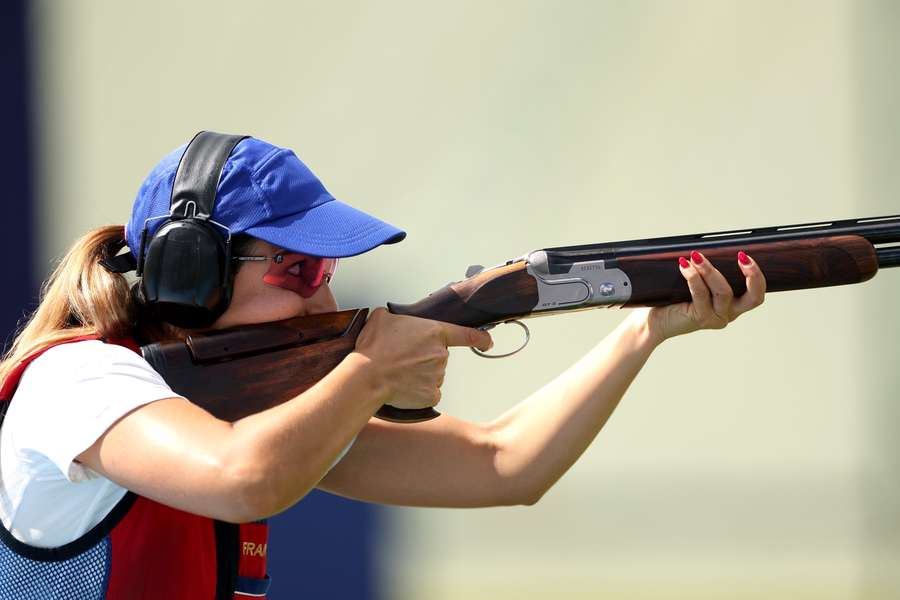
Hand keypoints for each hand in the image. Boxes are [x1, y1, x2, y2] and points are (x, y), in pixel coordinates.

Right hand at [353, 308, 492, 409]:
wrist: (367, 375)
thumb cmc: (374, 348)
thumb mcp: (383, 318)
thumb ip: (397, 318)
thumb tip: (394, 322)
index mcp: (434, 332)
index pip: (467, 335)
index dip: (480, 338)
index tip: (487, 342)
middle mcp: (440, 354)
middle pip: (438, 356)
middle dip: (424, 357)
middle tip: (402, 358)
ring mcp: (437, 376)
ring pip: (433, 375)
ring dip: (420, 374)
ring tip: (398, 372)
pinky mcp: (431, 395)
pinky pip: (428, 392)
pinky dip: (418, 391)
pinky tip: (403, 386)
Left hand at [644, 250, 766, 343]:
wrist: (654, 319)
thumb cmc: (675, 298)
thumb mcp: (697, 281)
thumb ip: (706, 270)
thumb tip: (707, 247)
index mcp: (733, 304)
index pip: (757, 293)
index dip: (757, 275)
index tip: (745, 255)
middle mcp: (728, 313)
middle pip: (754, 298)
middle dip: (752, 275)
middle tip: (741, 256)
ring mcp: (716, 318)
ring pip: (723, 292)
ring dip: (710, 270)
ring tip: (696, 256)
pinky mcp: (700, 319)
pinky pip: (701, 294)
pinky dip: (693, 277)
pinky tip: (684, 265)